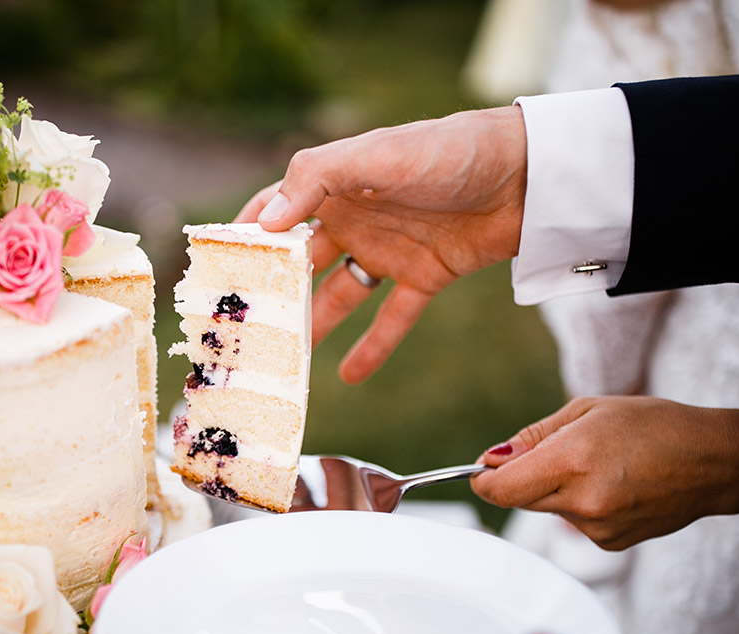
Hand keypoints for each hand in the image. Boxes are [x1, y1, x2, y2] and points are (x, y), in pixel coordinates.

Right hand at [235, 107, 526, 382]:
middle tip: (242, 333)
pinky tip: (348, 377)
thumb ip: (315, 181)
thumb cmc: (447, 150)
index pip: (274, 212)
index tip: (210, 272)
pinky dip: (372, 347)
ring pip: (337, 297)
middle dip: (270, 296)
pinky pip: (391, 318)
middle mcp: (353, 218)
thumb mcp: (375, 156)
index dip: (244, 239)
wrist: (528, 173)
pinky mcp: (424, 276)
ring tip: (284, 365)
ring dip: (312, 328)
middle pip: (300, 264)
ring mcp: (387, 250)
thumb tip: (264, 226)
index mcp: (333, 184)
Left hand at [470, 397, 738, 548]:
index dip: (485, 478)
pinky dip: (582, 504)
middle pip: (520, 499)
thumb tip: (494, 459)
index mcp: (571, 461)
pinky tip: (617, 487)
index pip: (501, 488)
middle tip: (558, 451)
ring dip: (557, 489)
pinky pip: (575, 521)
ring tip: (602, 465)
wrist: (716, 463)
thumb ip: (535, 437)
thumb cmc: (655, 425)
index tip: (486, 467)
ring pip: (548, 509)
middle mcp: (581, 501)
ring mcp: (597, 528)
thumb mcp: (589, 411)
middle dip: (523, 477)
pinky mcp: (610, 544)